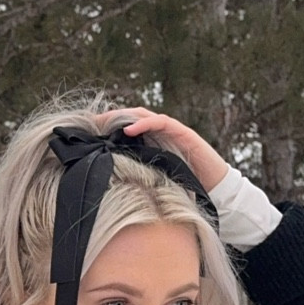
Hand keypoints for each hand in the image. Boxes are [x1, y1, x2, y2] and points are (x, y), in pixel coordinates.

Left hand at [97, 107, 229, 192]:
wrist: (217, 189)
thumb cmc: (185, 188)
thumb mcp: (154, 183)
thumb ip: (137, 177)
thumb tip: (110, 184)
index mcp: (151, 144)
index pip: (125, 129)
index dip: (107, 128)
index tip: (86, 133)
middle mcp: (159, 134)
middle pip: (130, 118)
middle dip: (109, 118)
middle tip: (89, 123)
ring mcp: (171, 131)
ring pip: (143, 115)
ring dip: (123, 116)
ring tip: (104, 121)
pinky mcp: (183, 133)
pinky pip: (161, 122)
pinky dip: (144, 123)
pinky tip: (129, 129)